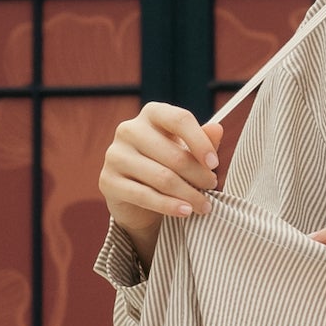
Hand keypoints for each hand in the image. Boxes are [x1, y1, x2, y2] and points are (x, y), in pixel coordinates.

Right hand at [99, 99, 222, 259]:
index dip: (200, 143)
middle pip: (174, 154)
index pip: (179, 120)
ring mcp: (115, 155)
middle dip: (198, 175)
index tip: (215, 164)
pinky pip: (144, 196)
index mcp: (151, 114)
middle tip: (212, 188)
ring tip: (205, 205)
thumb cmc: (167, 166)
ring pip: (162, 177)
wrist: (137, 198)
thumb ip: (202, 141)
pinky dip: (169, 206)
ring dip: (189, 194)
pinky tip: (186, 212)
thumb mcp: (187, 151)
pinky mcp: (108, 181)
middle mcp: (129, 129)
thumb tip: (217, 129)